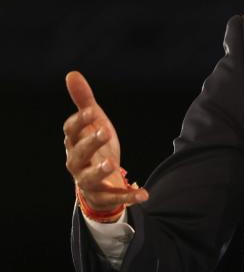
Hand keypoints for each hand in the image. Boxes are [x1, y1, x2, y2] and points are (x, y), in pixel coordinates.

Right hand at [63, 71, 148, 213]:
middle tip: (105, 132)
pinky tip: (144, 194)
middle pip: (78, 153)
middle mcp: (76, 162)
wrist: (96, 181)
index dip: (80, 122)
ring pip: (89, 178)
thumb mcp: (93, 123)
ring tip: (113, 164)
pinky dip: (128, 196)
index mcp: (74, 143)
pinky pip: (114, 198)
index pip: (70, 131)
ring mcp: (88, 181)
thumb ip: (84, 101)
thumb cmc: (93, 146)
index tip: (92, 111)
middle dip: (90, 143)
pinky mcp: (102, 196)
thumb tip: (72, 74)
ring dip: (100, 170)